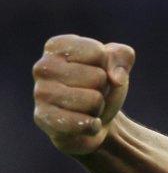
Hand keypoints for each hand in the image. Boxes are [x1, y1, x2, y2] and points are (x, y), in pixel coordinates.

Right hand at [32, 34, 135, 155]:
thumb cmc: (102, 86)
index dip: (108, 66)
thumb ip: (123, 57)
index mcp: (57, 46)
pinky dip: (92, 126)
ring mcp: (41, 93)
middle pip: (98, 77)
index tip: (96, 71)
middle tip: (91, 92)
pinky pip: (83, 123)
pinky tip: (84, 123)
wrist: (95, 121)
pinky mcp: (43, 119)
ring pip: (94, 100)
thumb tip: (116, 79)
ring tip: (86, 107)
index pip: (99, 53)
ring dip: (98, 107)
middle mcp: (43, 67)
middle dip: (103, 88)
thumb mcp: (118, 64)